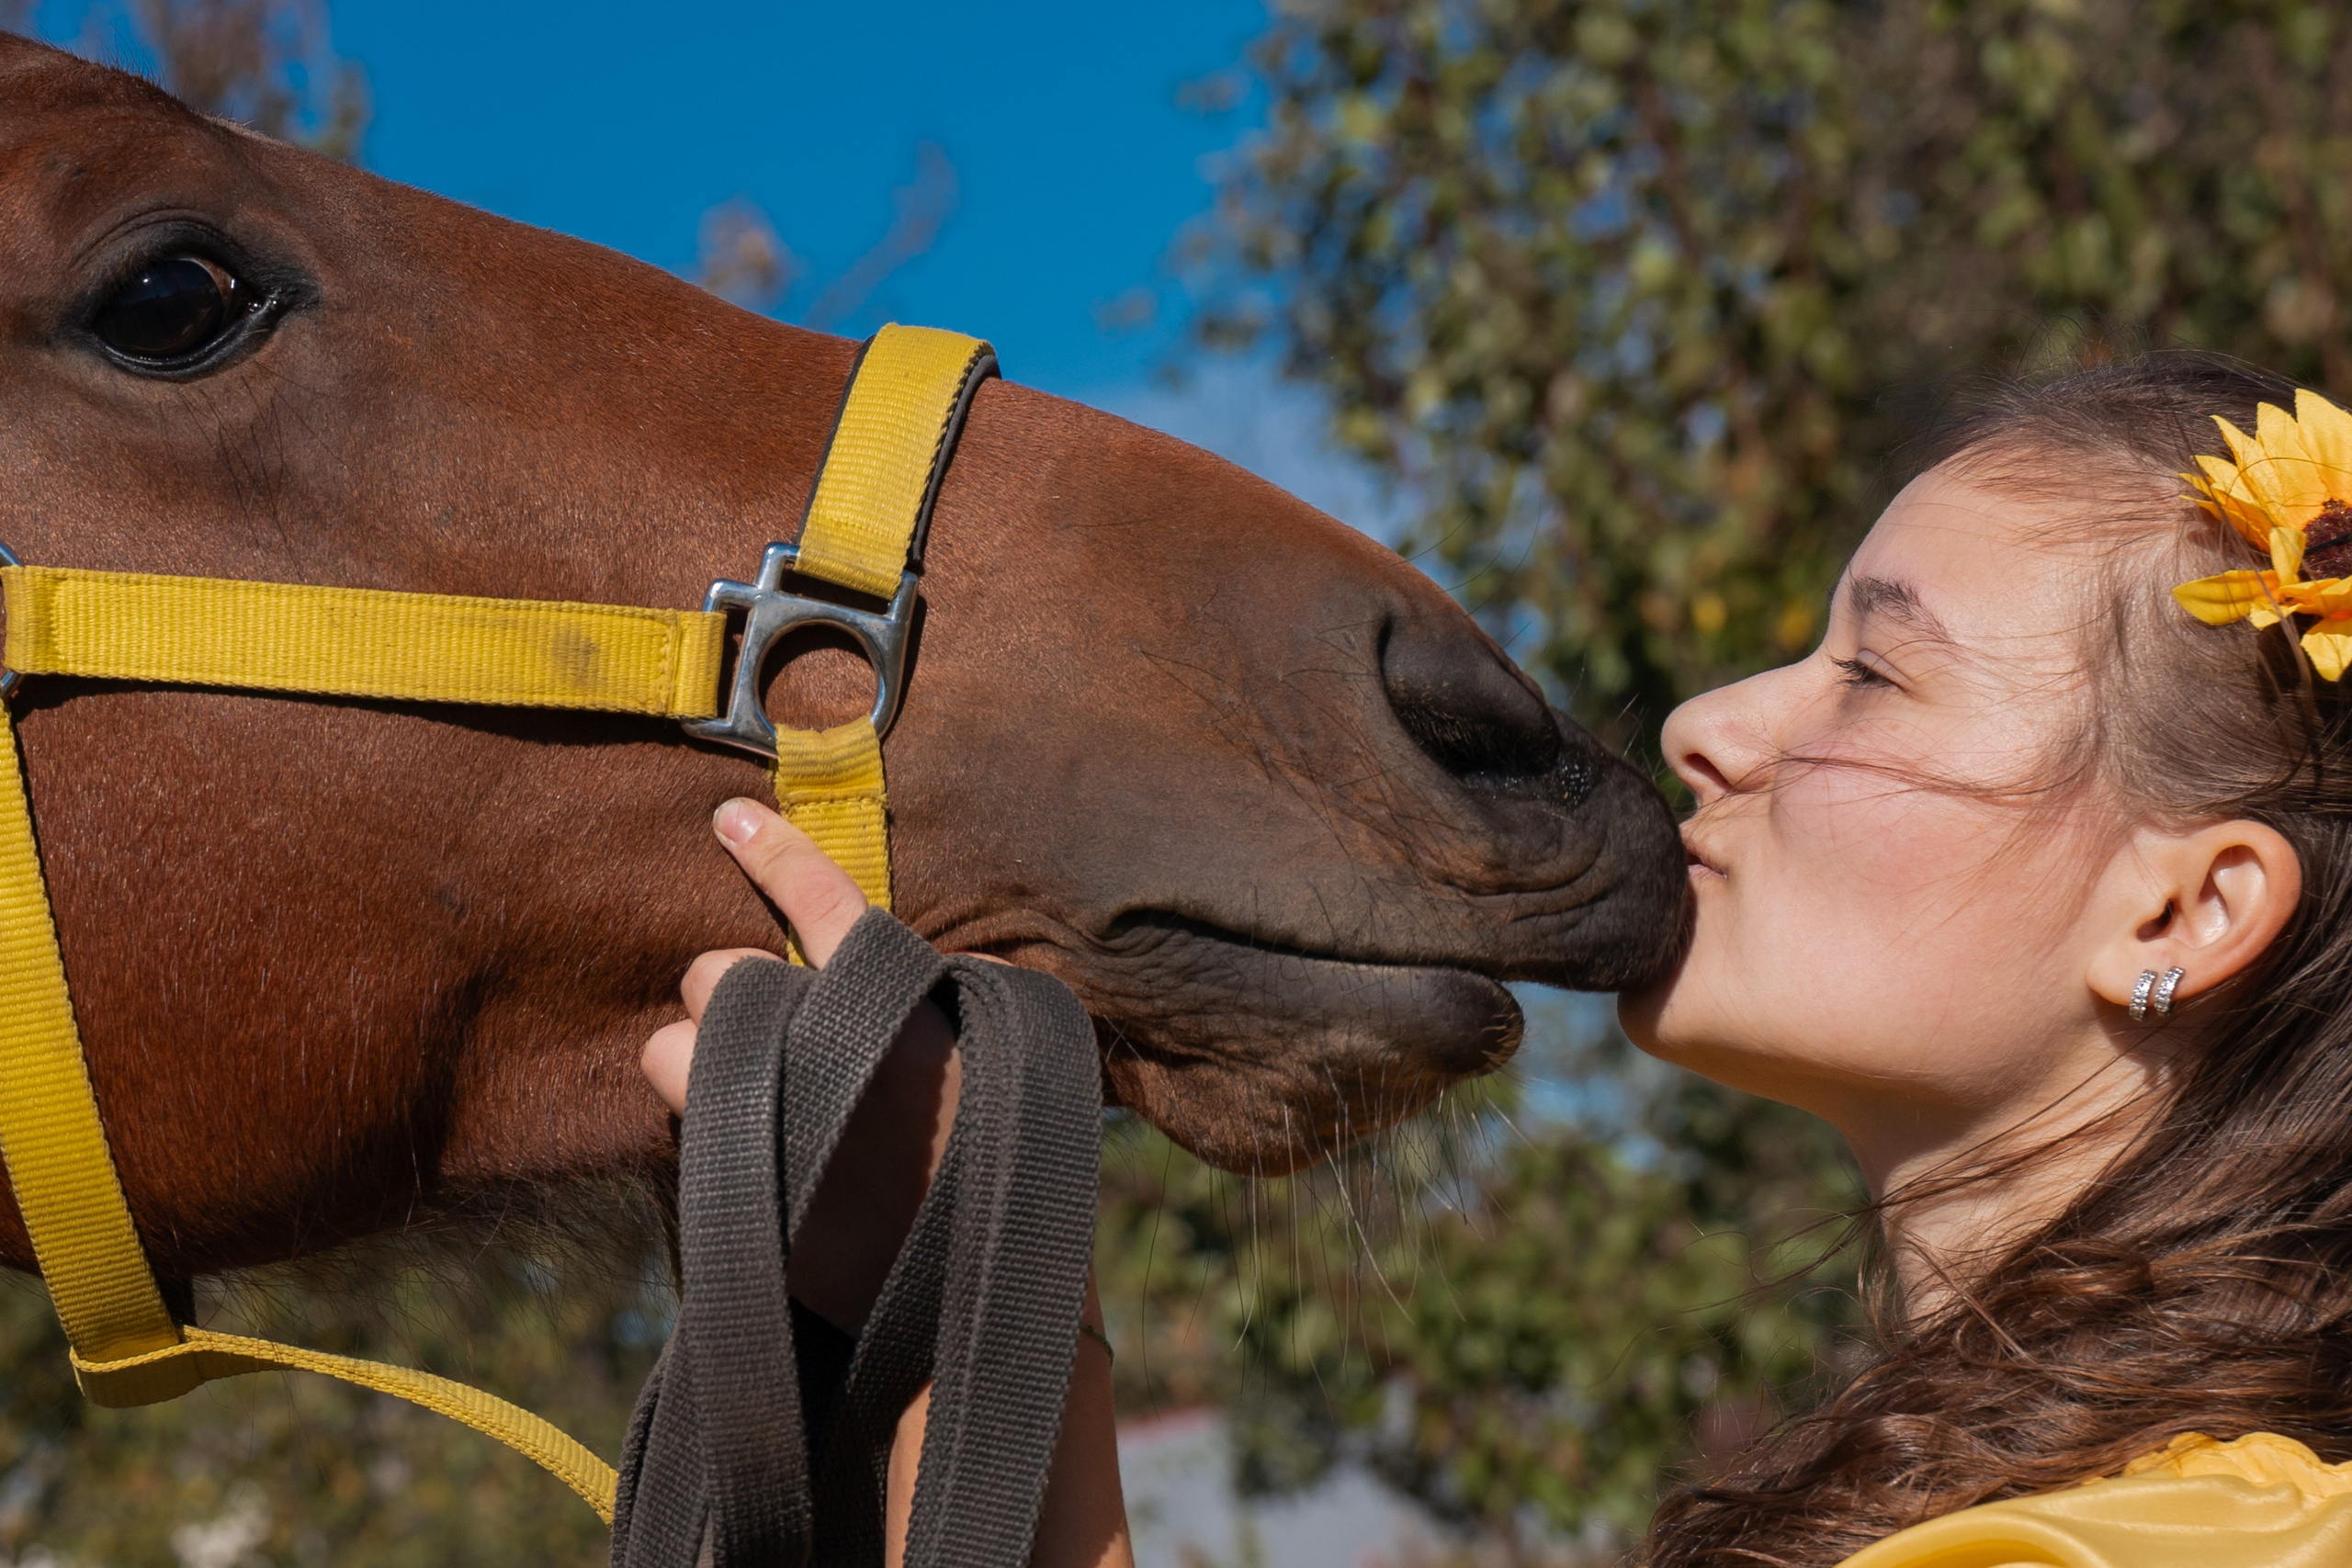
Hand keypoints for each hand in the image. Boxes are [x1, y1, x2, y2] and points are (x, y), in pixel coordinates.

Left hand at [641, 796, 958, 1332]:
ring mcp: (772, 1122)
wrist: (970, 1311)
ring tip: (741, 1100)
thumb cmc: (992, 1181)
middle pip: (722, 975)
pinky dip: (698, 1134)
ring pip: (669, 1049)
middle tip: (766, 1035)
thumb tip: (907, 961)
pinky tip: (748, 1158)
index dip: (778, 852)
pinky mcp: (733, 1188)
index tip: (730, 816)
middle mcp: (831, 1055)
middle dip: (729, 996)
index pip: (831, 906)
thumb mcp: (993, 1069)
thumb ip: (945, 1006)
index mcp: (905, 1016)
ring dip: (690, 1065)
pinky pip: (677, 1130)